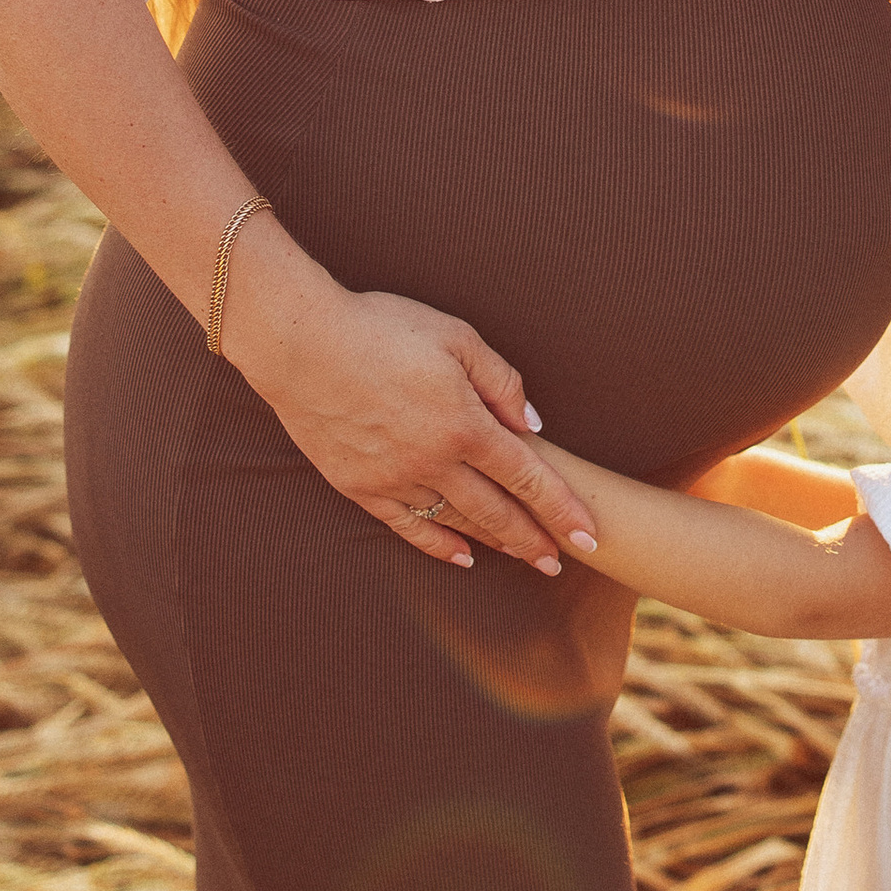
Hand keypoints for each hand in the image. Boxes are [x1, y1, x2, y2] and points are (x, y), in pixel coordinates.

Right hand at [232, 273, 596, 576]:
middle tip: (562, 562)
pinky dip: (439, 545)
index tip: (588, 535)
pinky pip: (409, 527)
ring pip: (457, 523)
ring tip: (524, 557)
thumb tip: (532, 423)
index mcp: (464, 424)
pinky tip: (462, 556)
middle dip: (535, 539)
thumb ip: (501, 381)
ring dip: (494, 543)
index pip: (527, 477)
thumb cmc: (381, 328)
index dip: (560, 509)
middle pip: (497, 512)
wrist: (301, 345)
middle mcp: (433, 462)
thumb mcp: (455, 337)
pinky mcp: (361, 488)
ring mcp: (395, 480)